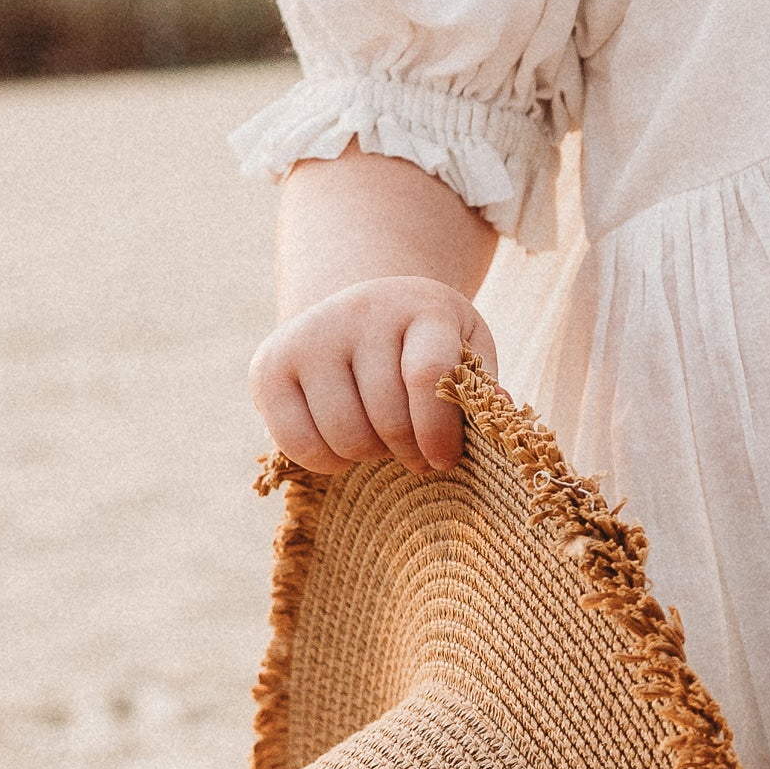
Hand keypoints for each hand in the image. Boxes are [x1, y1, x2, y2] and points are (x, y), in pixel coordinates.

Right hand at [249, 276, 496, 475]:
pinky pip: (297, 443)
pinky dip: (327, 462)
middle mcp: (359, 313)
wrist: (362, 306)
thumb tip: (500, 409)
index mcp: (420, 306)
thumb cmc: (427, 339)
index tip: (445, 460)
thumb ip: (482, 382)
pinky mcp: (268, 367)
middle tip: (418, 455)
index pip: (426, 375)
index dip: (439, 430)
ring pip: (345, 435)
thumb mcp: (467, 346)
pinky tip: (345, 445)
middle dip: (408, 451)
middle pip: (386, 415)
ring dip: (370, 456)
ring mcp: (308, 337)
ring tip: (383, 441)